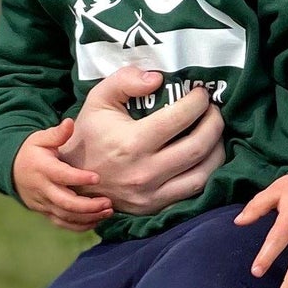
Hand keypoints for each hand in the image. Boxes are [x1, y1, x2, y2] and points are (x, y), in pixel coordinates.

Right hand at [12, 120, 114, 232]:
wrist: (11, 170)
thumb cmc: (32, 152)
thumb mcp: (40, 139)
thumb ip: (57, 134)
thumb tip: (69, 122)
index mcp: (42, 168)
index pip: (61, 176)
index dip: (78, 179)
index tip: (97, 178)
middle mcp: (42, 189)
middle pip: (65, 203)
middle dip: (87, 206)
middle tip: (108, 202)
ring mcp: (43, 203)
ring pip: (65, 216)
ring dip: (87, 217)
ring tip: (108, 211)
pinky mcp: (44, 212)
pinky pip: (62, 223)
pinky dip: (79, 226)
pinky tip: (96, 221)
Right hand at [61, 66, 224, 215]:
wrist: (70, 178)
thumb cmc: (88, 134)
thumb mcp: (98, 99)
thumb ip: (125, 81)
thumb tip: (157, 79)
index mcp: (131, 143)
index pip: (179, 119)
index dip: (198, 102)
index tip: (201, 93)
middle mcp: (144, 172)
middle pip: (198, 147)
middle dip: (215, 124)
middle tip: (214, 111)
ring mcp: (150, 195)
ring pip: (202, 174)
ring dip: (217, 151)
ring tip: (215, 133)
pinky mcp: (154, 208)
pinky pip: (193, 192)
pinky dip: (206, 173)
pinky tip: (206, 157)